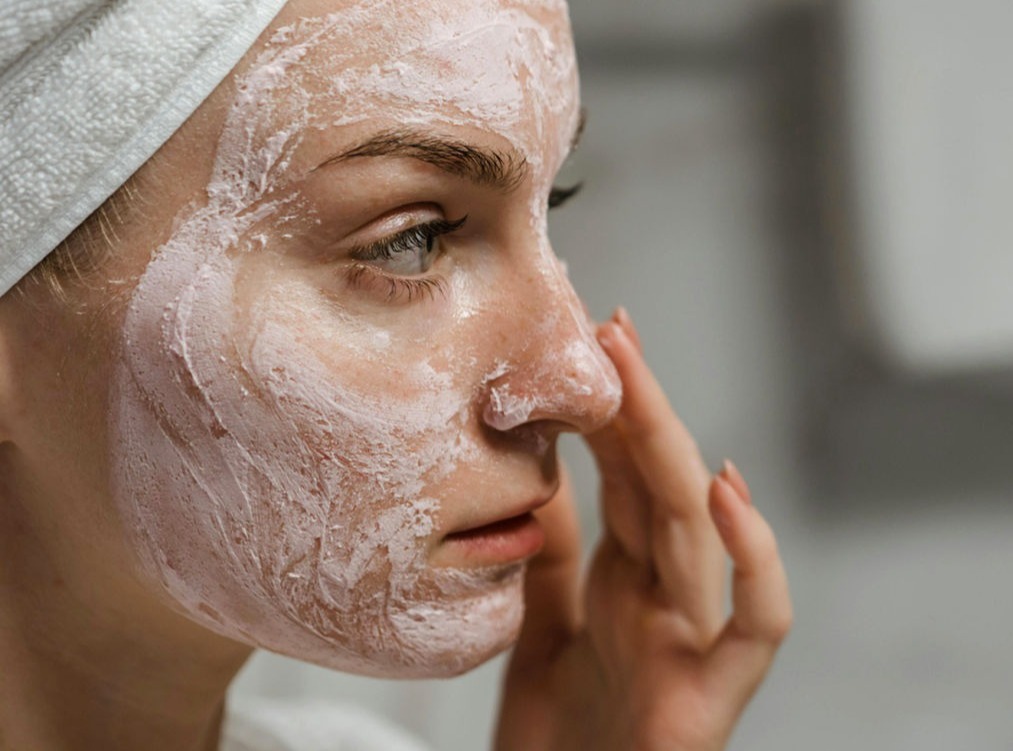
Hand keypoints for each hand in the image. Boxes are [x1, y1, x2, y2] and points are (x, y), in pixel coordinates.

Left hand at [494, 308, 791, 750]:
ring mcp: (692, 638)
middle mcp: (665, 596)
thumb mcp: (541, 628)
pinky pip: (758, 624)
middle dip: (639, 405)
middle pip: (658, 484)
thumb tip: (539, 478)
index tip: (591, 342)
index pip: (626, 474)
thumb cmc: (559, 738)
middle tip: (610, 331)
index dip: (613, 409)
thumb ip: (551, 558)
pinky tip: (724, 491)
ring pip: (697, 530)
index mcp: (627, 578)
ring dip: (671, 448)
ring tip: (634, 377)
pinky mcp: (711, 694)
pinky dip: (754, 558)